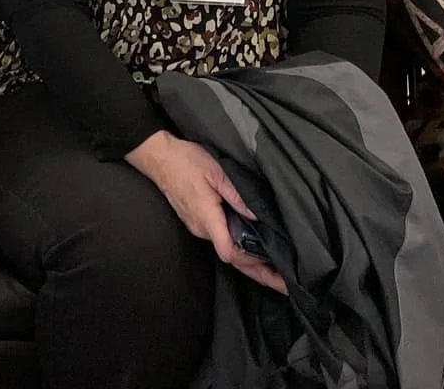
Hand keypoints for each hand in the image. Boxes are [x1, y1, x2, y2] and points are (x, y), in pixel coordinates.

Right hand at [127, 131, 286, 293]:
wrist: (159, 157)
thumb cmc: (186, 162)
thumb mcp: (216, 172)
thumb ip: (237, 195)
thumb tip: (256, 216)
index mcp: (207, 218)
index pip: (229, 252)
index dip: (251, 262)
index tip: (273, 269)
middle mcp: (202, 228)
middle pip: (233, 259)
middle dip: (259, 273)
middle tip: (284, 285)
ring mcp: (199, 226)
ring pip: (228, 250)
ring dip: (251, 263)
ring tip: (274, 271)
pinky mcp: (198, 221)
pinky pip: (221, 240)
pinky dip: (240, 249)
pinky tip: (252, 249)